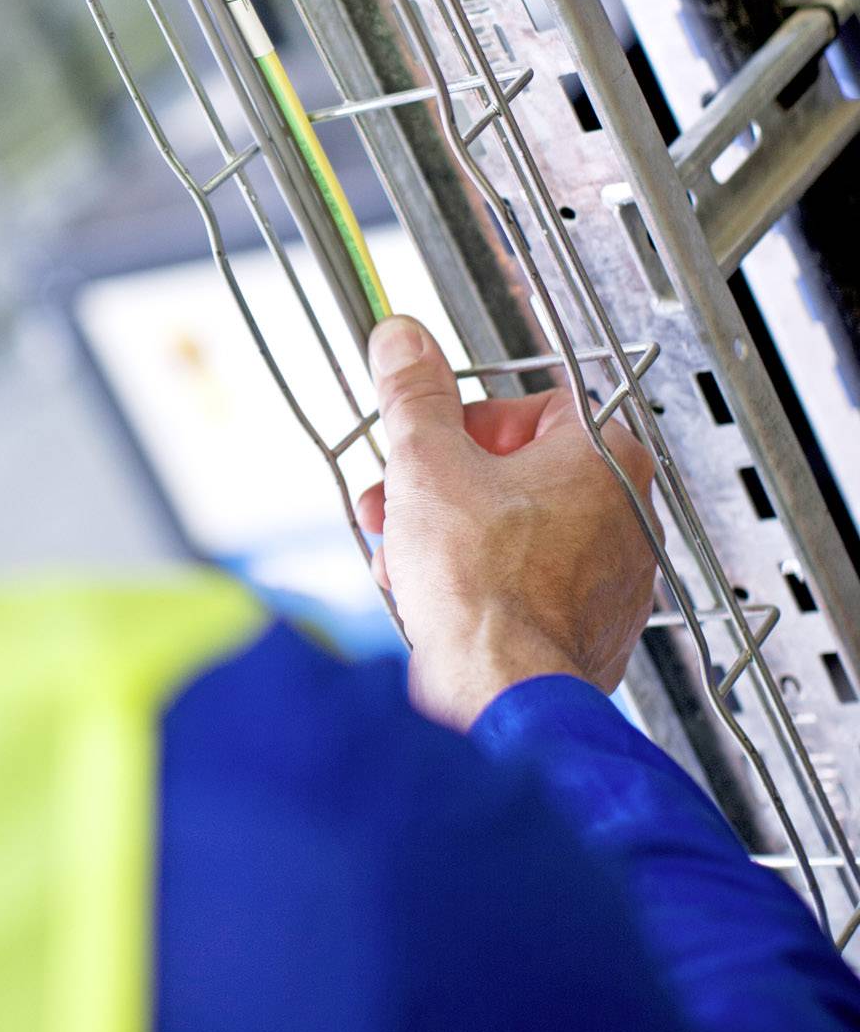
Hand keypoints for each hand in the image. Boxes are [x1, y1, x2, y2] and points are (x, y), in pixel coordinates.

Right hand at [354, 315, 659, 729]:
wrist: (499, 690)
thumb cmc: (482, 585)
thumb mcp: (426, 462)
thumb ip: (414, 393)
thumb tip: (405, 342)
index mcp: (606, 457)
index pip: (534, 408)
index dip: (466, 424)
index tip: (431, 442)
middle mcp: (628, 513)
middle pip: (519, 473)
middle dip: (444, 486)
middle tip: (402, 499)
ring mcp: (617, 577)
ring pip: (519, 533)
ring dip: (452, 536)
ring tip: (405, 555)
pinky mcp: (596, 629)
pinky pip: (532, 588)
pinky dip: (484, 586)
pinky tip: (435, 599)